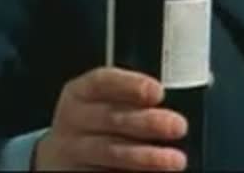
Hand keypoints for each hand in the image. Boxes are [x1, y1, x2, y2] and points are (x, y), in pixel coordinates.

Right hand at [32, 67, 188, 170]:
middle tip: (178, 126)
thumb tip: (174, 102)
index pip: (102, 82)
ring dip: (145, 157)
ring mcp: (74, 149)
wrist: (65, 153)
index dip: (131, 85)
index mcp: (81, 93)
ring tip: (174, 160)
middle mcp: (74, 119)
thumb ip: (134, 97)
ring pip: (109, 151)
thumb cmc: (98, 119)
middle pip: (111, 118)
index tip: (158, 92)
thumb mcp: (107, 99)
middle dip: (147, 122)